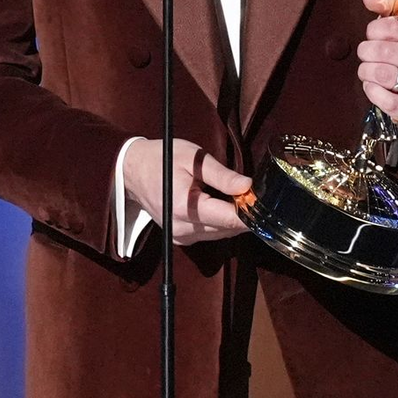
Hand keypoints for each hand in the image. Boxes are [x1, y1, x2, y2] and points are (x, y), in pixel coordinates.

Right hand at [122, 138, 250, 245]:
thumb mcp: (194, 159)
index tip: (265, 203)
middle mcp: (183, 229)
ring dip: (233, 220)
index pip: (228, 219)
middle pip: (226, 229)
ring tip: (241, 199)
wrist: (132, 171)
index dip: (250, 213)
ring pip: (220, 234)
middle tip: (257, 196)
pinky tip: (223, 206)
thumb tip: (248, 186)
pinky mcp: (181, 238)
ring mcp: (181, 237)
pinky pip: (210, 234)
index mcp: (185, 209)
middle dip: (244, 215)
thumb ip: (222, 175)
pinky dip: (220, 223)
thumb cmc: (162, 159)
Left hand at [357, 0, 397, 126]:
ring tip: (370, 71)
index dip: (373, 31)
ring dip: (366, 71)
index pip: (388, 26)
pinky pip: (386, 100)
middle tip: (368, 55)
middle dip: (366, 52)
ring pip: (382, 74)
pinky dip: (372, 92)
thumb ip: (387, 5)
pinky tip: (375, 87)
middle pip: (383, 51)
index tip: (376, 36)